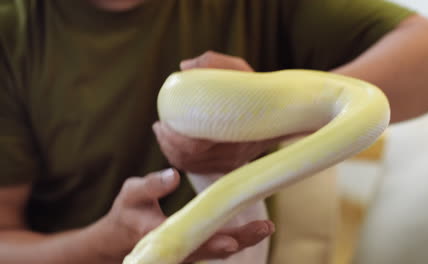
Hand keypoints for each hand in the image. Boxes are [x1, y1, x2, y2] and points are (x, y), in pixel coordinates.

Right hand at [95, 169, 274, 262]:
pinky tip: (255, 228)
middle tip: (265, 227)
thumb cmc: (127, 211)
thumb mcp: (132, 194)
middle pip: (212, 249)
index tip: (230, 242)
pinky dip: (237, 237)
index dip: (210, 242)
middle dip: (240, 240)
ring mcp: (188, 251)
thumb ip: (150, 185)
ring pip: (219, 250)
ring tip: (265, 227)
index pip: (188, 241)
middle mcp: (178, 249)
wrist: (122, 237)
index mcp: (159, 235)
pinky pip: (218, 245)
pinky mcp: (195, 247)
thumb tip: (173, 175)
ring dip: (243, 239)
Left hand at [155, 51, 279, 173]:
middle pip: (188, 159)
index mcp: (233, 136)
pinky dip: (180, 157)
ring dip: (171, 150)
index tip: (162, 121)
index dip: (172, 138)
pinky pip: (199, 168)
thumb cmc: (259, 90)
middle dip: (167, 143)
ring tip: (162, 132)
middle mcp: (232, 156)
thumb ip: (212, 64)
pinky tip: (173, 143)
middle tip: (159, 125)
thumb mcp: (239, 71)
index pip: (193, 148)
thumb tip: (184, 67)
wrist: (283, 114)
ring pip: (191, 166)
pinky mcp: (229, 167)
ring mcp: (231, 164)